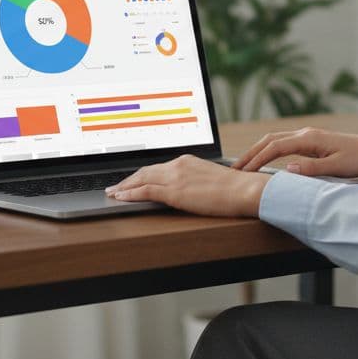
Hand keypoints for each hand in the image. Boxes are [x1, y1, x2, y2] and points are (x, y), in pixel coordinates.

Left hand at [105, 155, 271, 216]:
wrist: (245, 190)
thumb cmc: (236, 188)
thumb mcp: (212, 179)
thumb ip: (196, 181)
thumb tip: (190, 190)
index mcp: (188, 161)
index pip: (158, 167)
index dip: (142, 174)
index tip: (132, 180)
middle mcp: (178, 165)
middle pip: (145, 171)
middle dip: (128, 180)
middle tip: (115, 186)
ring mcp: (175, 177)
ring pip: (141, 179)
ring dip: (124, 187)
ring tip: (113, 193)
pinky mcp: (174, 191)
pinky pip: (145, 191)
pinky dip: (130, 193)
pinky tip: (121, 198)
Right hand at [232, 127, 357, 177]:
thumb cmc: (357, 159)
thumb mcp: (336, 167)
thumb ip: (311, 169)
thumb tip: (287, 170)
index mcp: (309, 139)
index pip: (275, 147)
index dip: (257, 159)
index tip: (244, 172)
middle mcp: (305, 134)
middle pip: (270, 140)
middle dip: (251, 153)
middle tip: (234, 169)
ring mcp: (307, 135)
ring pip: (275, 139)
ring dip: (258, 150)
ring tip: (244, 165)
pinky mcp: (310, 140)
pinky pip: (283, 142)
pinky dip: (268, 149)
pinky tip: (263, 159)